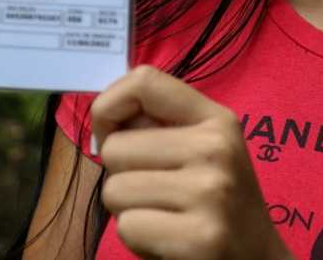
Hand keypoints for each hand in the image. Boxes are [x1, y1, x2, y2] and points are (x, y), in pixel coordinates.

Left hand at [92, 65, 294, 259]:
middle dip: (122, 176)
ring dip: (129, 212)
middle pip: (115, 147)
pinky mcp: (199, 237)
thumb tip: (104, 113)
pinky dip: (138, 241)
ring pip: (114, 190)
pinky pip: (127, 227)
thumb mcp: (205, 152)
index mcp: (217, 120)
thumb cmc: (219, 205)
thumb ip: (160, 128)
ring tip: (165, 218)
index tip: (113, 133)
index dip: (110, 106)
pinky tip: (170, 242)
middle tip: (157, 195)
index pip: (144, 81)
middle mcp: (216, 147)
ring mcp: (209, 191)